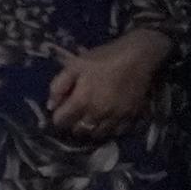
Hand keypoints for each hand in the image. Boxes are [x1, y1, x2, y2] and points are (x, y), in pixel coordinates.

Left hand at [43, 31, 168, 143]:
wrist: (140, 55)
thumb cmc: (104, 57)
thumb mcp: (75, 64)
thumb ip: (58, 85)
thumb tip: (51, 106)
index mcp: (82, 101)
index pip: (61, 122)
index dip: (58, 116)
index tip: (62, 109)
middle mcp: (98, 114)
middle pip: (79, 131)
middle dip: (74, 124)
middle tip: (77, 113)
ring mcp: (116, 117)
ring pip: (98, 134)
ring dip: (92, 129)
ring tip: (92, 118)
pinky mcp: (131, 116)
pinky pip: (118, 132)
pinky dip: (111, 129)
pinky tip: (109, 119)